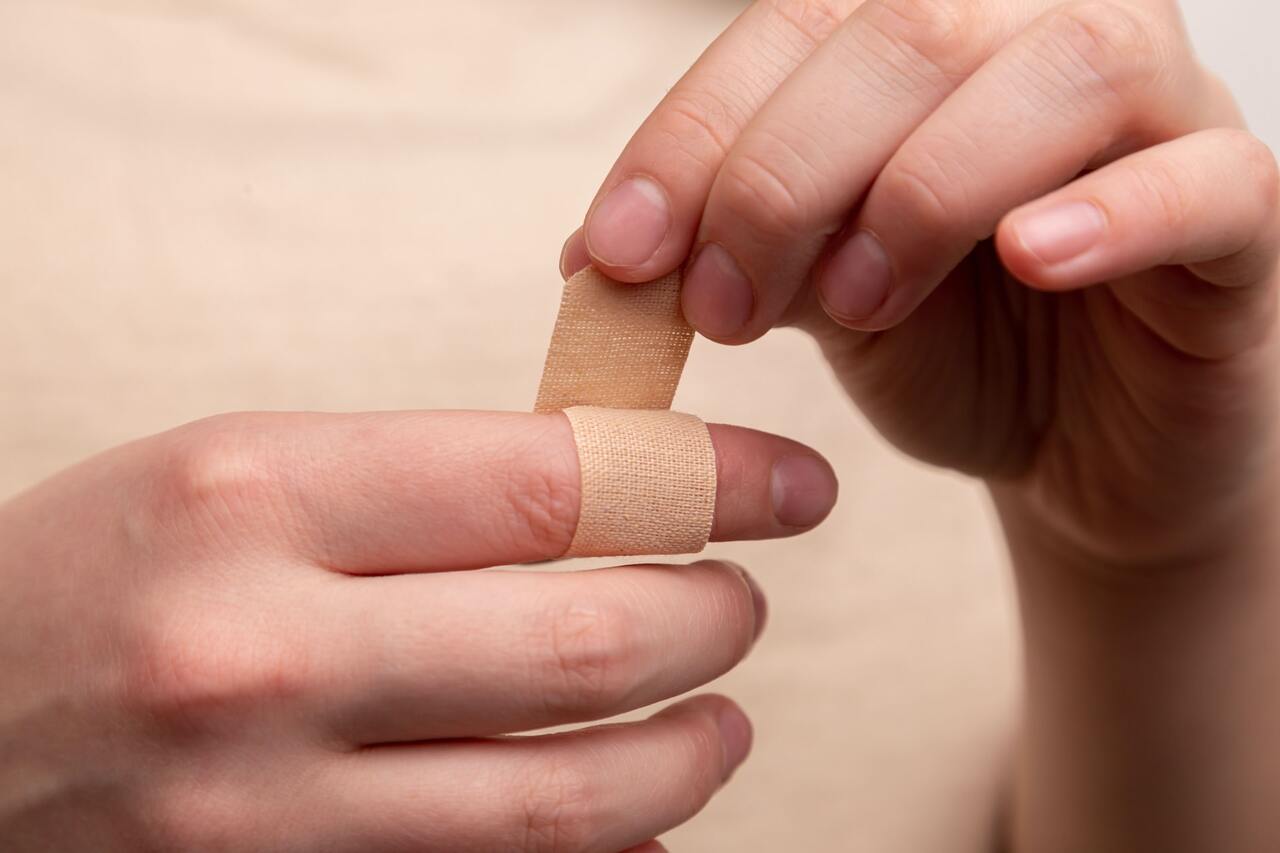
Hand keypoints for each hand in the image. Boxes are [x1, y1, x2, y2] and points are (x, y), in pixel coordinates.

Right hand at [0, 410, 835, 851]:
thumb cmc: (107, 571)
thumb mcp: (242, 473)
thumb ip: (427, 486)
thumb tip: (620, 505)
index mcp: (257, 495)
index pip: (557, 478)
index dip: (711, 477)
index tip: (791, 484)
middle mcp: (263, 654)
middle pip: (591, 642)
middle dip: (716, 617)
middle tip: (739, 601)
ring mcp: (271, 810)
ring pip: (575, 799)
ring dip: (691, 752)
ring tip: (717, 717)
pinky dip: (604, 848)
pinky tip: (629, 808)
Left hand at [562, 0, 1279, 569]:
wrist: (1076, 450)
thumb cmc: (947, 352)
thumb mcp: (814, 297)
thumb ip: (731, 249)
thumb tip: (595, 253)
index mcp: (925, 39)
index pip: (796, 29)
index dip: (695, 136)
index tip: (618, 254)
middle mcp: (1039, 37)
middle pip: (908, 33)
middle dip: (785, 176)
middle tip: (720, 306)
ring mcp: (1160, 110)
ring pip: (1061, 72)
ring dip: (926, 189)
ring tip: (854, 304)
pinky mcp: (1239, 211)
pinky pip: (1204, 179)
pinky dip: (1111, 213)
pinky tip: (1029, 263)